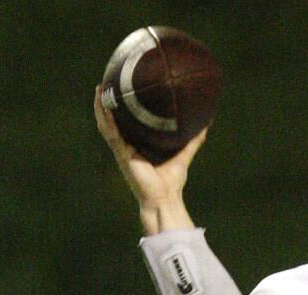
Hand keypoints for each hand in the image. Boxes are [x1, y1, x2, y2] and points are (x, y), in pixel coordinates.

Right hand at [93, 85, 206, 232]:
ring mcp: (122, 151)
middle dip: (107, 103)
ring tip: (100, 90)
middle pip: (112, 120)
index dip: (122, 107)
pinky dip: (107, 120)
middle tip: (106, 83)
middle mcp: (126, 146)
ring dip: (101, 108)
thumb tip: (207, 122)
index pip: (126, 122)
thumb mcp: (184, 154)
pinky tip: (105, 107)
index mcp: (137, 145)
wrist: (164, 198)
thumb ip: (193, 139)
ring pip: (106, 125)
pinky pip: (112, 134)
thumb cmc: (171, 181)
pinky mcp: (123, 155)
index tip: (123, 88)